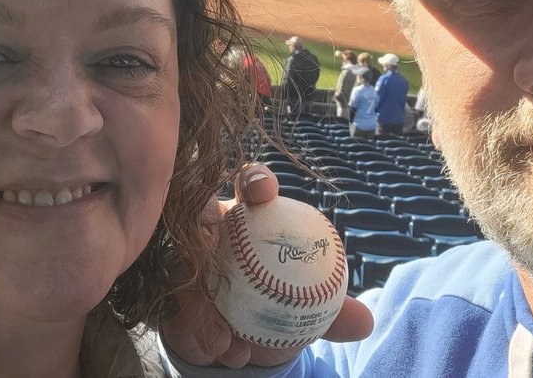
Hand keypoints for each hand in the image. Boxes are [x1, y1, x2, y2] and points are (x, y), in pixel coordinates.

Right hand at [160, 164, 373, 368]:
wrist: (233, 340)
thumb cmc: (270, 306)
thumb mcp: (300, 307)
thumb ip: (328, 310)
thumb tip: (364, 319)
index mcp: (249, 219)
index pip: (250, 186)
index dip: (255, 180)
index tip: (264, 191)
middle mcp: (211, 228)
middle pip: (202, 209)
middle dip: (206, 216)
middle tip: (232, 256)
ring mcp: (184, 254)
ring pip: (188, 265)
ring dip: (209, 306)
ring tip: (237, 346)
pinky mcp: (168, 283)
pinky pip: (180, 301)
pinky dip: (205, 328)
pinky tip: (228, 351)